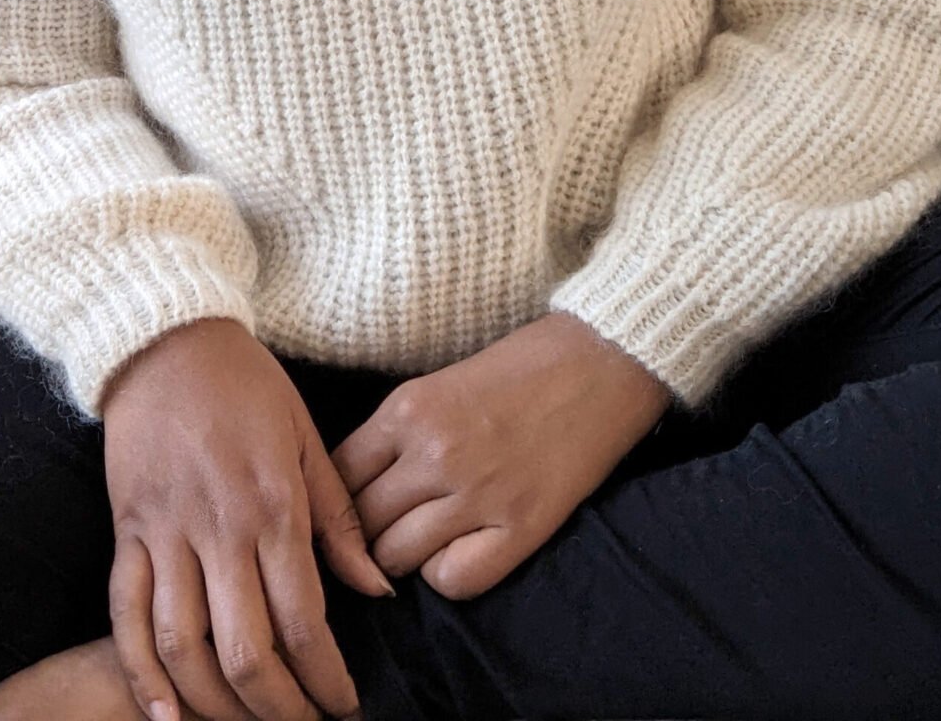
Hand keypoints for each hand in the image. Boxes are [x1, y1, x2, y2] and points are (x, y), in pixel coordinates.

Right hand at [99, 317, 395, 720]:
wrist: (167, 340)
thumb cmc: (247, 386)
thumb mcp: (308, 438)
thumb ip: (339, 519)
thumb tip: (378, 590)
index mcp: (273, 505)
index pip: (303, 620)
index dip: (327, 678)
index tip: (345, 706)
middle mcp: (218, 528)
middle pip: (246, 651)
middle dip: (279, 709)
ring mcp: (164, 533)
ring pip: (185, 646)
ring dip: (216, 705)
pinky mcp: (125, 531)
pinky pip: (125, 616)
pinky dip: (140, 673)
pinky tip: (164, 715)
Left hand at [327, 313, 674, 601]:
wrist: (601, 359)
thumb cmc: (520, 366)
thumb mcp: (438, 383)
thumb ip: (396, 432)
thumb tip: (356, 487)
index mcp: (407, 409)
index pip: (339, 478)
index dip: (339, 501)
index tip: (352, 510)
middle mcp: (433, 453)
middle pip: (361, 525)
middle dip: (365, 535)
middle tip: (388, 531)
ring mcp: (477, 493)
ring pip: (397, 559)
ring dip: (405, 556)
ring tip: (428, 539)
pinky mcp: (521, 526)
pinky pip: (453, 581)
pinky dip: (449, 575)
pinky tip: (464, 550)